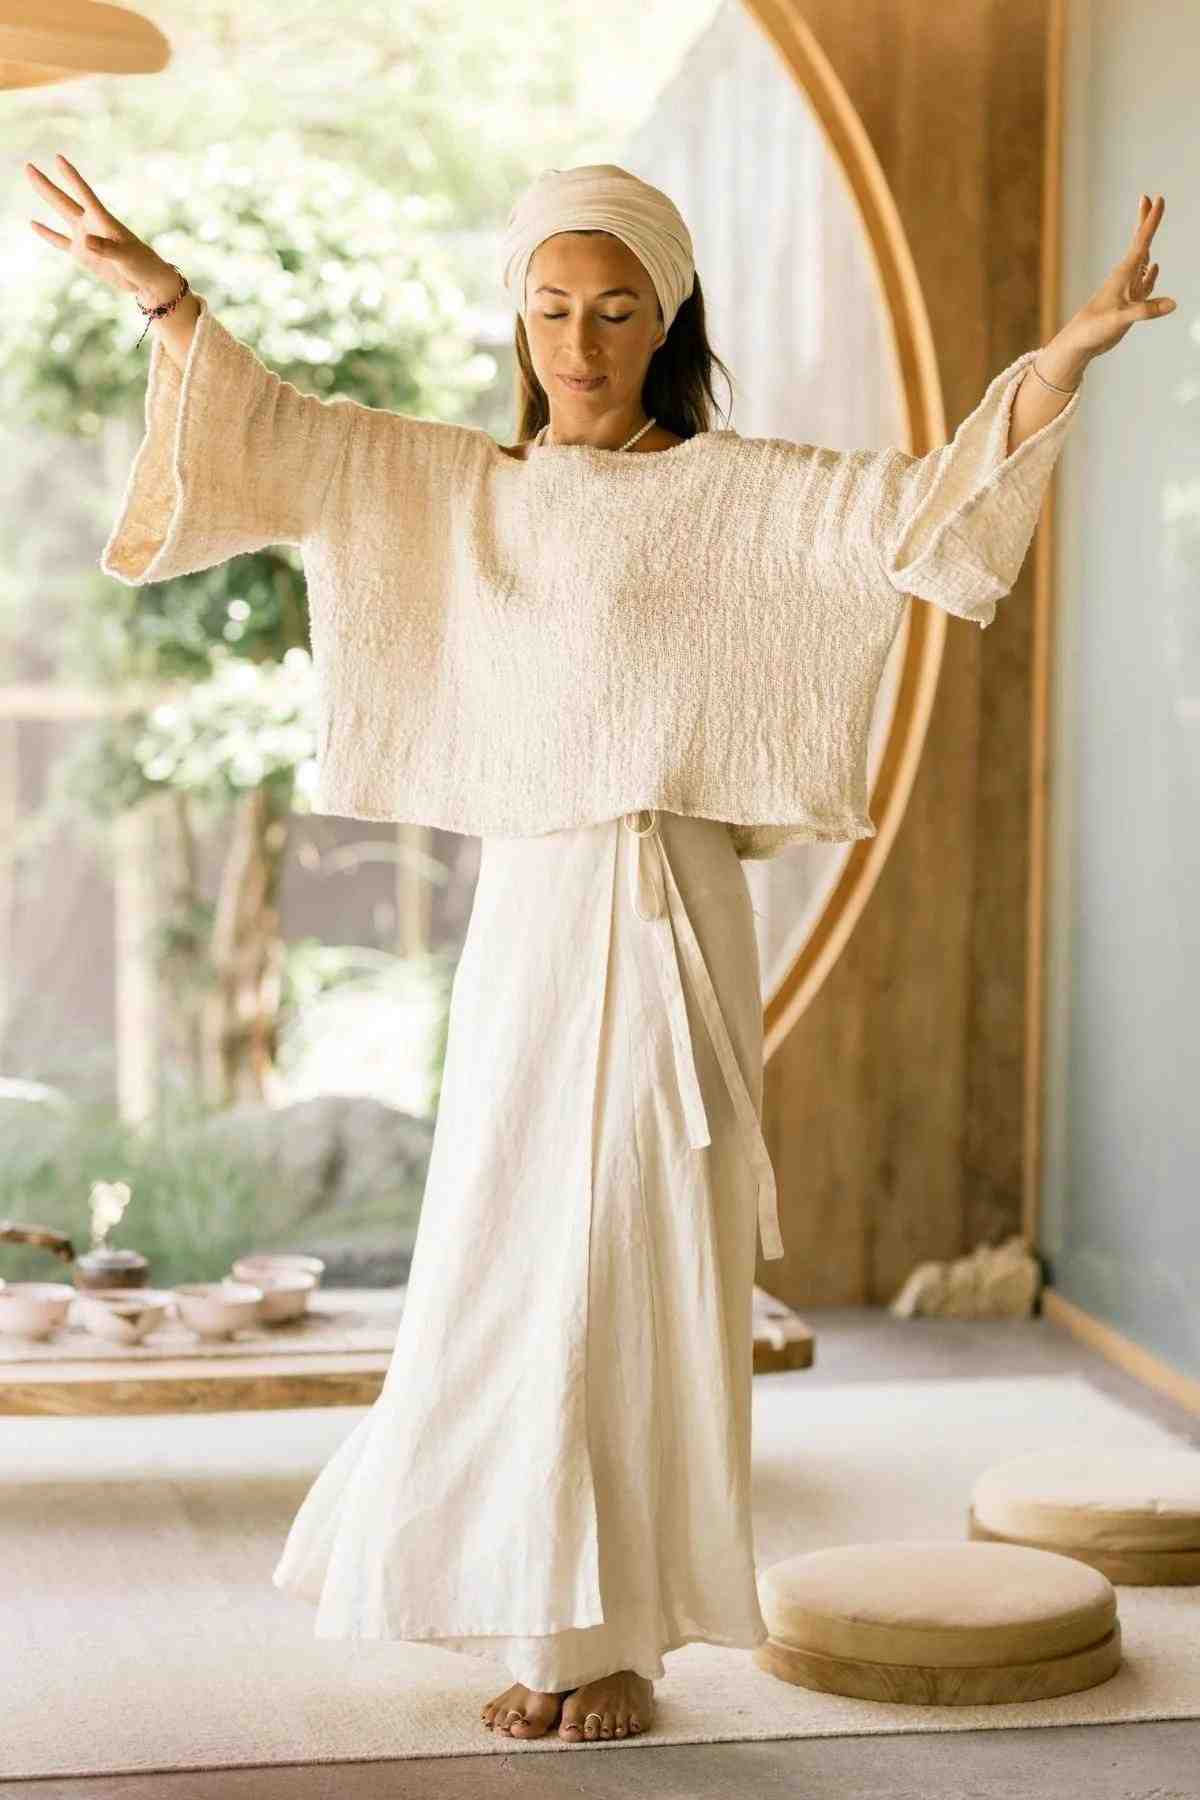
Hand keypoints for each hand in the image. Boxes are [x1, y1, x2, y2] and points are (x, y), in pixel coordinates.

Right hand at [24, 152, 172, 301]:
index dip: (71, 176)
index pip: (83, 193)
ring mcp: (84, 237)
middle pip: (64, 200)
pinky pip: (59, 241)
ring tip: (32, 180)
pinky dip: (47, 234)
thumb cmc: (141, 264)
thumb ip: (106, 247)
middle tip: (28, 166)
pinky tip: (33, 224)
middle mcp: (90, 224)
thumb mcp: (126, 256)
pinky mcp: (81, 253)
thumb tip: (84, 240)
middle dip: (46, 184)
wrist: (145, 280)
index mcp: (103, 220)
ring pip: (60, 214)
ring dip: (46, 198)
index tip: (58, 158)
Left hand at [1059, 193, 1176, 365]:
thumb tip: (1171, 304)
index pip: (1142, 241)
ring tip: (1151, 225)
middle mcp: (1126, 277)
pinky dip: (1151, 275)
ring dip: (1148, 242)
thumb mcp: (1121, 318)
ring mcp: (1128, 289)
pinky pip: (1144, 283)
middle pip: (1140, 242)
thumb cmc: (1094, 328)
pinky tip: (1154, 268)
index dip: (1151, 220)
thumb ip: (1145, 310)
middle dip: (1146, 221)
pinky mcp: (1129, 303)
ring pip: (1142, 260)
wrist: (1081, 342)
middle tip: (1151, 200)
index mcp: (1124, 274)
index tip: (1158, 199)